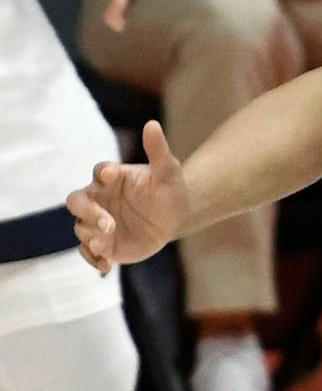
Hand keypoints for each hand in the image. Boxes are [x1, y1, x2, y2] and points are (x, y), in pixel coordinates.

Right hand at [69, 119, 187, 274]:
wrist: (175, 218)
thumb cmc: (169, 190)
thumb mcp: (169, 172)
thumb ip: (158, 151)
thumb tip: (152, 124)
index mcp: (112, 178)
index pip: (99, 171)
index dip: (103, 174)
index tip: (112, 175)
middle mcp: (99, 198)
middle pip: (77, 201)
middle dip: (88, 212)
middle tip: (109, 224)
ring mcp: (97, 222)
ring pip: (80, 228)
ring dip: (90, 237)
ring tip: (105, 245)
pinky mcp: (103, 243)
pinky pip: (88, 251)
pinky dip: (93, 259)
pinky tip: (106, 266)